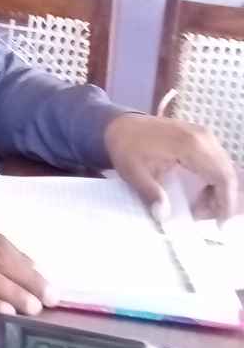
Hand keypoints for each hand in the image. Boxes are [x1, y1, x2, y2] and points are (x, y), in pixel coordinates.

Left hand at [104, 113, 238, 220]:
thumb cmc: (125, 146)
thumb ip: (150, 194)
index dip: (225, 202)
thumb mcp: (133, 172)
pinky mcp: (200, 136)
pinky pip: (217, 160)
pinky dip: (214, 179)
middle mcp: (203, 137)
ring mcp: (203, 134)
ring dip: (218, 190)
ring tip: (197, 206)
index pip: (221, 176)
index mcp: (189, 145)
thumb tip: (163, 216)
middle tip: (200, 215)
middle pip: (227, 173)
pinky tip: (199, 192)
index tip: (219, 224)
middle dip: (221, 199)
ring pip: (224, 167)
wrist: (120, 124)